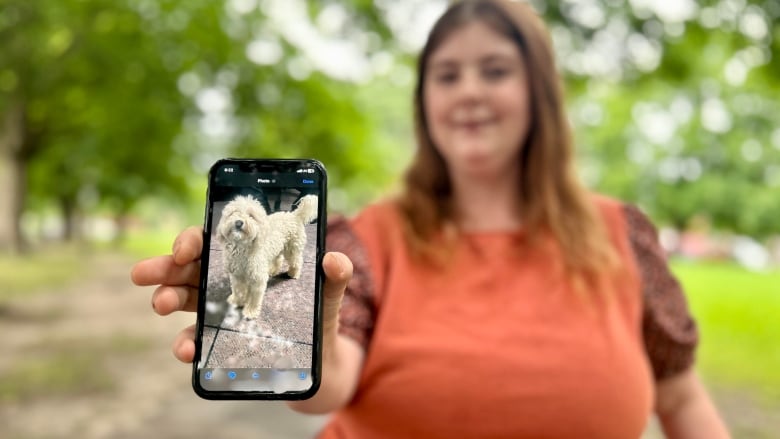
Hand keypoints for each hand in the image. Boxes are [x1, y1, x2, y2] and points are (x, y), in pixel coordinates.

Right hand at [130, 226, 353, 362]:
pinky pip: (198, 340)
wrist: (323, 364)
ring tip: (159, 304)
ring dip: (167, 299)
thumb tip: (335, 260)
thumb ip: (335, 278)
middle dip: (164, 267)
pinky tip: (186, 348)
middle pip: (190, 268)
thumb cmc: (321, 320)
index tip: (185, 248)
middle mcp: (229, 282)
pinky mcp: (223, 342)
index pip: (215, 242)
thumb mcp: (330, 297)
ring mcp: (222, 312)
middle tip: (143, 273)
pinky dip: (187, 343)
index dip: (194, 240)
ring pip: (185, 301)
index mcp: (250, 260)